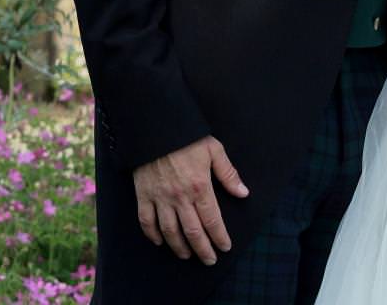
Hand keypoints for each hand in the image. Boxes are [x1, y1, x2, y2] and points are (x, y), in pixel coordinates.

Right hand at [132, 136, 248, 264]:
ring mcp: (160, 197)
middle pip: (192, 231)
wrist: (154, 125)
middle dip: (203, 249)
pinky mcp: (144, 194)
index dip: (219, 237)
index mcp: (200, 187)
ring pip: (170, 231)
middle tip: (209, 260)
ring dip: (179, 247)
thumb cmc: (186, 136)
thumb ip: (228, 174)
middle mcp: (180, 197)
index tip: (224, 247)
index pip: (212, 220)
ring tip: (186, 255)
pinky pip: (146, 220)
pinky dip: (152, 234)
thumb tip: (243, 193)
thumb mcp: (213, 150)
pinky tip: (159, 242)